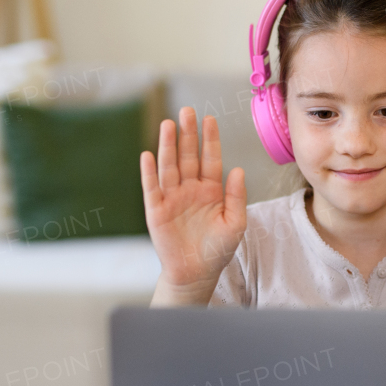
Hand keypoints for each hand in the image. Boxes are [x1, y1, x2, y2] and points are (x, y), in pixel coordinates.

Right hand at [140, 108, 246, 304]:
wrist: (196, 274)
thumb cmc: (217, 250)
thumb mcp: (235, 224)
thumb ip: (236, 196)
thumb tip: (237, 169)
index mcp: (211, 191)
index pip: (211, 159)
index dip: (210, 140)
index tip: (210, 119)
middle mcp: (190, 189)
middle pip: (188, 156)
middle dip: (188, 134)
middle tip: (187, 111)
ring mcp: (172, 198)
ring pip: (169, 166)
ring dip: (168, 146)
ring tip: (169, 124)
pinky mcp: (156, 210)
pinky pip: (152, 188)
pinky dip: (149, 172)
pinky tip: (148, 154)